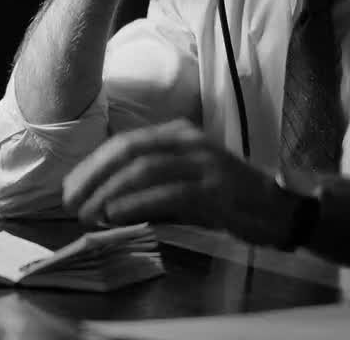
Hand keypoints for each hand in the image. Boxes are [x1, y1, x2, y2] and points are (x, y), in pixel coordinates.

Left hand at [61, 119, 299, 246]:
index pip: (124, 143)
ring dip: (108, 192)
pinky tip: (115, 215)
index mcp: (178, 134)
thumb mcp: (182, 186)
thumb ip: (148, 188)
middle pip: (128, 150)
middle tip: (70, 202)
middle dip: (93, 176)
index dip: (92, 165)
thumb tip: (101, 201)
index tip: (70, 189)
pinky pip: (166, 192)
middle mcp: (188, 141)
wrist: (279, 209)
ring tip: (87, 213)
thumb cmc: (226, 200)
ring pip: (143, 169)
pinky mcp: (215, 188)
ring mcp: (203, 162)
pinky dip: (136, 203)